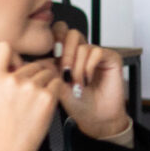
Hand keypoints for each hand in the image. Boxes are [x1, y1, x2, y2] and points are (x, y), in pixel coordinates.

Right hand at [0, 41, 62, 150]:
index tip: (16, 62)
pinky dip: (55, 90)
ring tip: (37, 101)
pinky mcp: (48, 97)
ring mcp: (31, 87)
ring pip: (48, 72)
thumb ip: (1, 77)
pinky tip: (46, 103)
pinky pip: (58, 83)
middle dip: (35, 75)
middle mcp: (12, 79)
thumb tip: (17, 61)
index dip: (12, 54)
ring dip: (47, 82)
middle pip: (33, 63)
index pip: (4, 47)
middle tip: (30, 95)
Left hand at [49, 22, 131, 140]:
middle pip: (69, 32)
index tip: (51, 60)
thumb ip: (49, 71)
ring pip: (82, 45)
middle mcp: (81, 52)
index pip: (57, 35)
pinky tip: (88, 80)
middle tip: (65, 72)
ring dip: (77, 67)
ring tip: (78, 83)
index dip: (53, 43)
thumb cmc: (78, 105)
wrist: (96, 118)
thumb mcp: (56, 87)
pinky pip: (96, 52)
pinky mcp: (111, 57)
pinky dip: (89, 67)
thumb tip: (39, 59)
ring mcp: (96, 54)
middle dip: (65, 53)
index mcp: (66, 55)